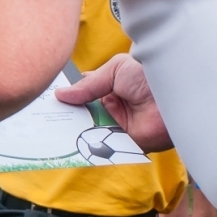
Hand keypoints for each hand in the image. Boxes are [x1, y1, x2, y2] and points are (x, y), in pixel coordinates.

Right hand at [54, 53, 172, 152]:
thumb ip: (88, 85)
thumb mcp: (114, 70)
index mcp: (110, 86)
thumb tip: (61, 95)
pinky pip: (102, 145)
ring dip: (73, 130)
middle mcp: (112, 106)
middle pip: (82, 113)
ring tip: (49, 130)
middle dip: (66, 115)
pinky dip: (88, 144)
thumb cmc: (148, 75)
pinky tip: (68, 142)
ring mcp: (117, 125)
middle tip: (44, 117)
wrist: (173, 95)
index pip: (83, 93)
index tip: (47, 100)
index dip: (67, 96)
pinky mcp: (124, 142)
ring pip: (89, 130)